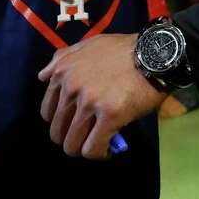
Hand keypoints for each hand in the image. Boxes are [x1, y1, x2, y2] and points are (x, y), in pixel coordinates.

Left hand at [38, 33, 165, 158]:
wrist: (155, 52)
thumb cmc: (124, 49)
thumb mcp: (89, 44)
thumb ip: (63, 58)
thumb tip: (43, 76)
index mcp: (63, 72)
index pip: (48, 112)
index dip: (62, 122)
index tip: (78, 122)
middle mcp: (71, 88)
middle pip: (58, 131)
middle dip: (72, 138)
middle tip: (89, 135)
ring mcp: (89, 103)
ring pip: (72, 144)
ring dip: (84, 149)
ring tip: (99, 144)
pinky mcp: (110, 116)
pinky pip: (93, 148)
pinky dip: (99, 154)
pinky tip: (109, 150)